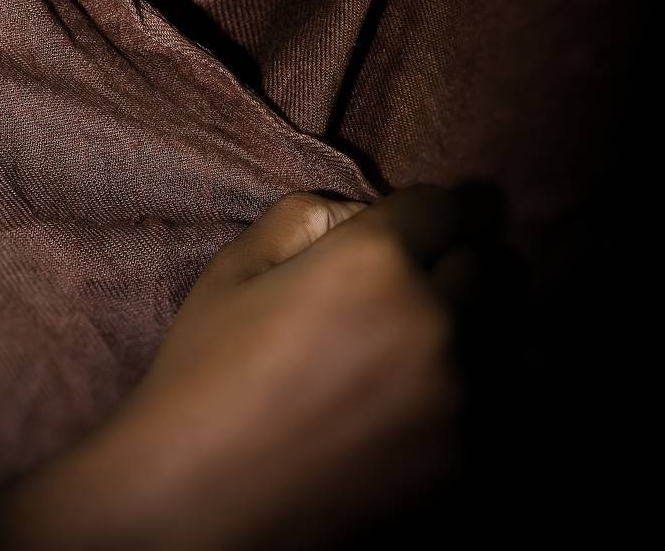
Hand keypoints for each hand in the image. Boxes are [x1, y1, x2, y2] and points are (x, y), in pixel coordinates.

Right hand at [102, 183, 494, 548]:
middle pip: (490, 265)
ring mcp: (461, 396)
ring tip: (434, 341)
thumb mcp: (234, 270)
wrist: (201, 505)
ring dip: (480, 325)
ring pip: (509, 333)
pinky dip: (481, 389)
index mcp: (375, 260)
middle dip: (457, 263)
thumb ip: (302, 218)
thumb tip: (354, 213)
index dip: (428, 212)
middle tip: (420, 282)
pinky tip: (434, 397)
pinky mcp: (470, 460)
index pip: (446, 206)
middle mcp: (434, 319)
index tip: (418, 226)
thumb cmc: (203, 377)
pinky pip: (506, 400)